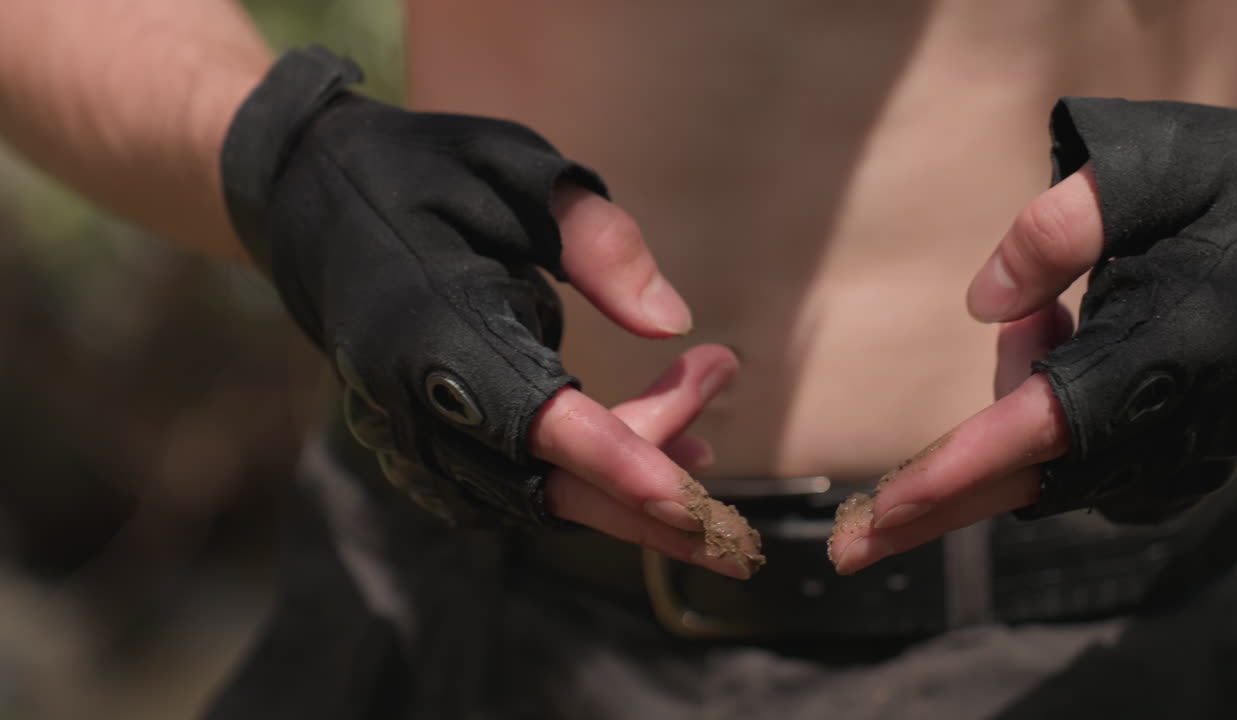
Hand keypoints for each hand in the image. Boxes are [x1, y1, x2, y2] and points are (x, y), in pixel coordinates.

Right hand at [223, 47, 733, 550]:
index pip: (538, 419)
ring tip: (709, 448)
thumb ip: (598, 241)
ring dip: (626, 494)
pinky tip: (650, 460)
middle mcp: (413, 398)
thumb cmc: (423, 173)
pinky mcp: (421, 442)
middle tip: (742, 537)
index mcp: (433, 326)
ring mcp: (409, 431)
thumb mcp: (519, 171)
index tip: (698, 500)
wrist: (312, 201)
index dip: (620, 463)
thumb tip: (670, 323)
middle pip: (544, 488)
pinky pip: (509, 490)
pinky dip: (582, 488)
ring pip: (533, 500)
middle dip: (649, 517)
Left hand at [832, 96, 1236, 572]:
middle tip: (849, 549)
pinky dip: (1041, 427)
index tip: (888, 506)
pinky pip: (1084, 466)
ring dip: (1007, 412)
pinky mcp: (1188, 454)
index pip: (1050, 423)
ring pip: (1056, 469)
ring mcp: (1195, 444)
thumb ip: (1058, 231)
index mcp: (1179, 344)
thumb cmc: (1227, 179)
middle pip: (1038, 483)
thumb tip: (986, 306)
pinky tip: (1063, 342)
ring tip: (1049, 310)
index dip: (964, 465)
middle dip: (939, 510)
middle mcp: (1188, 414)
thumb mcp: (1141, 171)